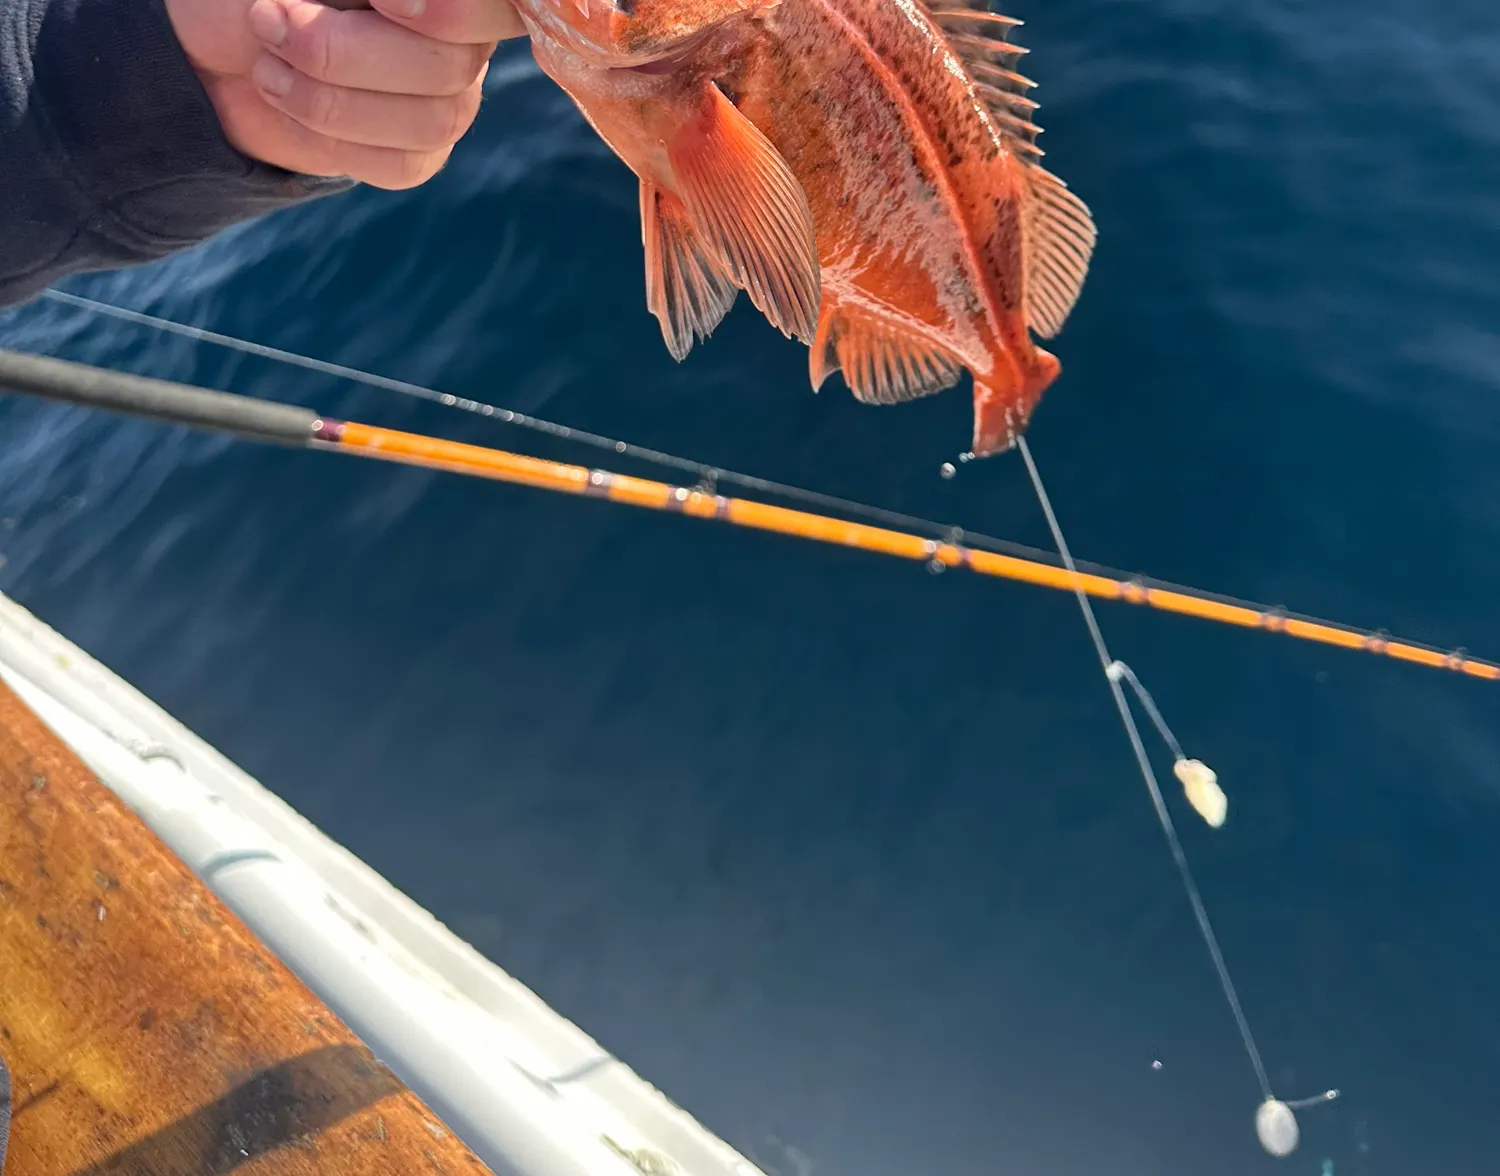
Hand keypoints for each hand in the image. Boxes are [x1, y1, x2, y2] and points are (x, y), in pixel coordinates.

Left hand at [165, 0, 526, 188]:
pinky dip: (334, 138)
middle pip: (451, 67)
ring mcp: (448, 101)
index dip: (452, 12)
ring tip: (266, 67)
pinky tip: (285, 100)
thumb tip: (392, 4)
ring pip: (431, 122)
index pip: (490, 8)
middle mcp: (464, 41)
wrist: (216, 35)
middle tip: (269, 20)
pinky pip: (402, 164)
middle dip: (346, 52)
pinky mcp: (417, 154)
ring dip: (331, 99)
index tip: (380, 0)